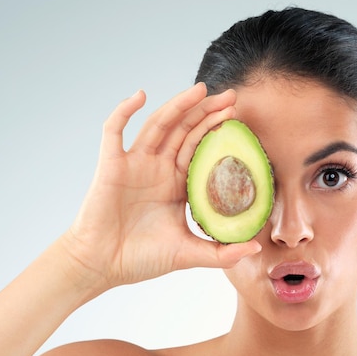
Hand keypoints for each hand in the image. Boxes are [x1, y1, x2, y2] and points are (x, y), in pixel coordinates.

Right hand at [63, 83, 260, 293]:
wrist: (101, 266)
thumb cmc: (141, 259)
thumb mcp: (188, 254)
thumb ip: (221, 252)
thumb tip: (255, 247)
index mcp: (176, 183)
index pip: (200, 147)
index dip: (217, 130)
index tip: (238, 117)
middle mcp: (158, 168)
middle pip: (185, 130)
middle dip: (207, 111)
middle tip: (231, 96)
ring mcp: (134, 164)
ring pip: (158, 125)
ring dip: (178, 105)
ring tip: (200, 90)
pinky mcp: (111, 165)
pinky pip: (114, 130)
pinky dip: (124, 111)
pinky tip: (140, 95)